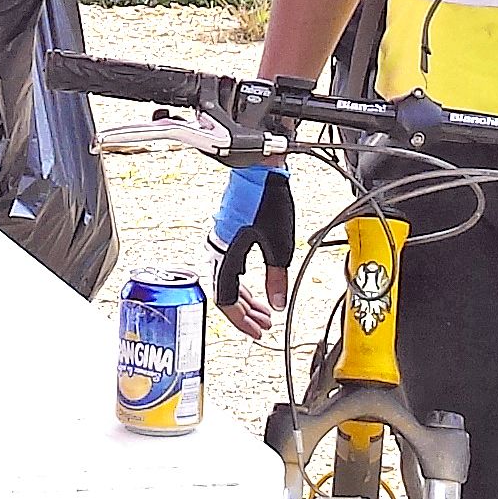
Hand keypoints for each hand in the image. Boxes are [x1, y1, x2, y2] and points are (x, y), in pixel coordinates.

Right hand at [211, 162, 294, 339]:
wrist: (258, 167)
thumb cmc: (266, 198)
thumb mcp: (280, 245)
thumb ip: (277, 278)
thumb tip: (276, 303)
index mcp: (225, 257)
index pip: (226, 301)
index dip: (241, 320)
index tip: (256, 331)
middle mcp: (217, 251)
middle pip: (224, 294)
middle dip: (245, 313)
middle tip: (262, 325)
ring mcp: (219, 243)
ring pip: (226, 282)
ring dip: (244, 298)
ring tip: (262, 309)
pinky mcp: (225, 234)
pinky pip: (227, 268)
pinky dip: (240, 282)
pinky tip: (253, 285)